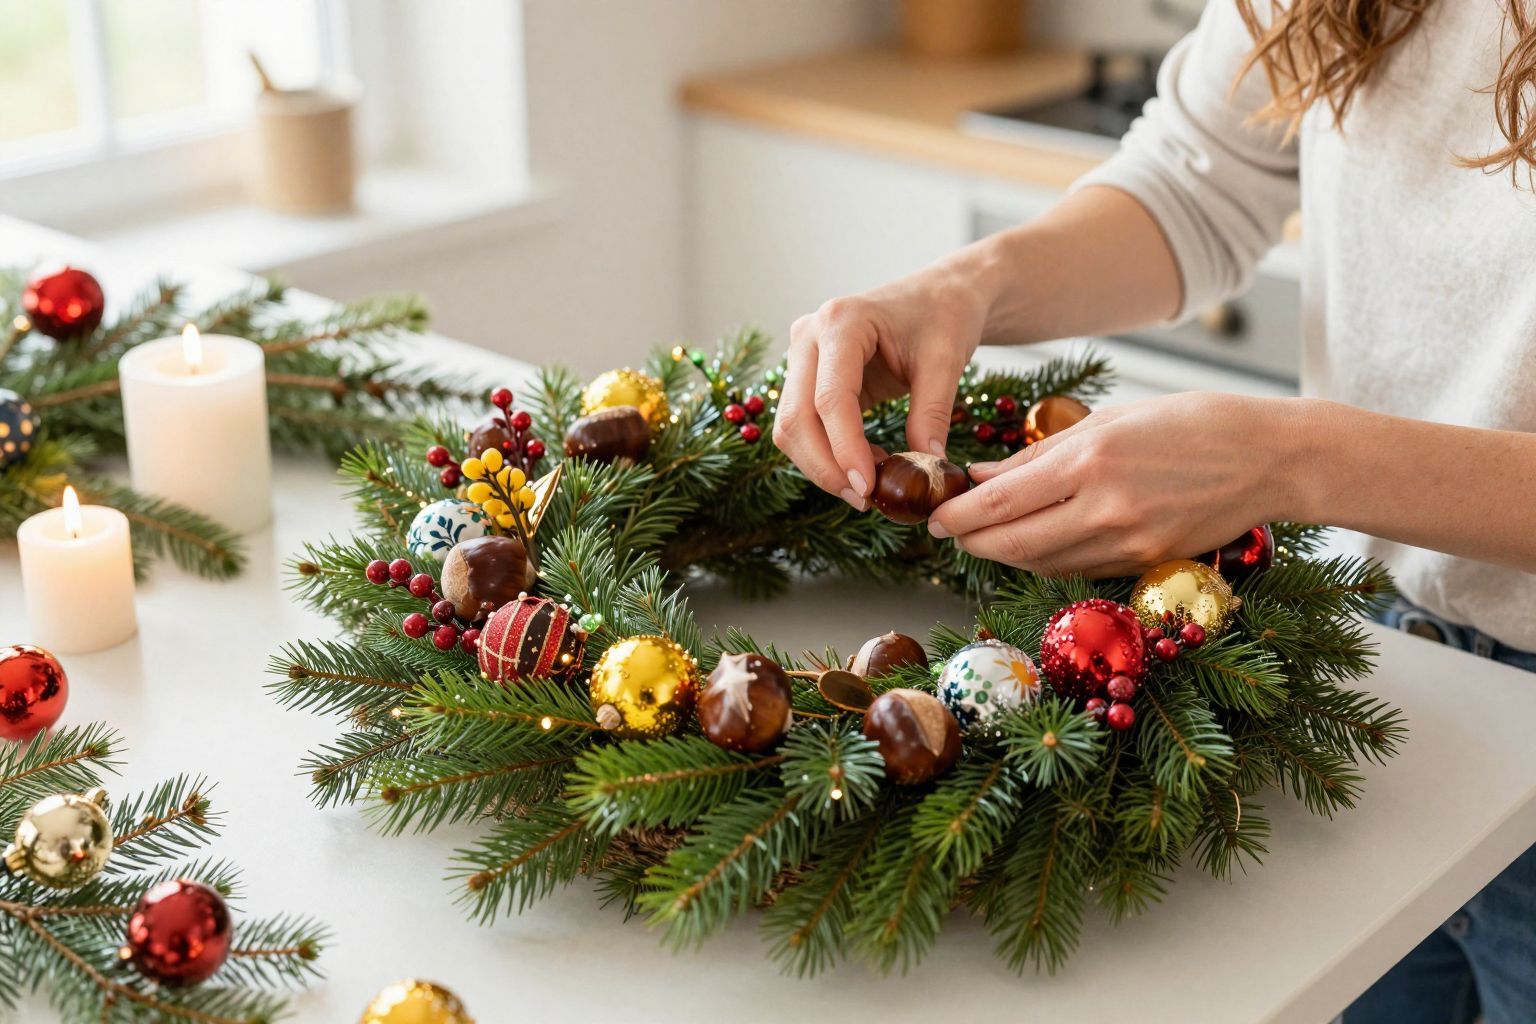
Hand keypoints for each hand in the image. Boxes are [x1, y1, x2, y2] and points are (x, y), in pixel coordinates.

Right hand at [774, 271, 988, 507]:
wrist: (939, 294)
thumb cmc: (944, 315)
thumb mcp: (946, 361)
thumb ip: (932, 413)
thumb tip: (926, 467)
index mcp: (841, 321)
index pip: (830, 398)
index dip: (845, 449)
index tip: (868, 489)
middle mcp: (809, 336)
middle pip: (795, 418)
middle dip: (825, 467)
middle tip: (864, 500)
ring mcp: (802, 356)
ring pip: (790, 427)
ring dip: (823, 465)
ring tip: (871, 485)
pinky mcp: (806, 377)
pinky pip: (804, 425)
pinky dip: (829, 454)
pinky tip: (867, 465)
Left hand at [928, 392, 1295, 577]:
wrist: (1270, 457)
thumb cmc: (1190, 423)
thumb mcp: (1110, 420)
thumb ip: (1041, 455)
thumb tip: (982, 478)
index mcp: (1092, 459)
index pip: (1000, 503)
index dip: (957, 515)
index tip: (932, 515)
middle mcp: (1106, 507)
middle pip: (1013, 544)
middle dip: (971, 541)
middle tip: (946, 531)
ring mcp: (1128, 542)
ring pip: (1041, 562)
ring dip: (1004, 553)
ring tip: (982, 535)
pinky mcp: (1145, 563)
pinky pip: (1077, 568)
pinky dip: (1045, 559)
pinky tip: (1032, 542)